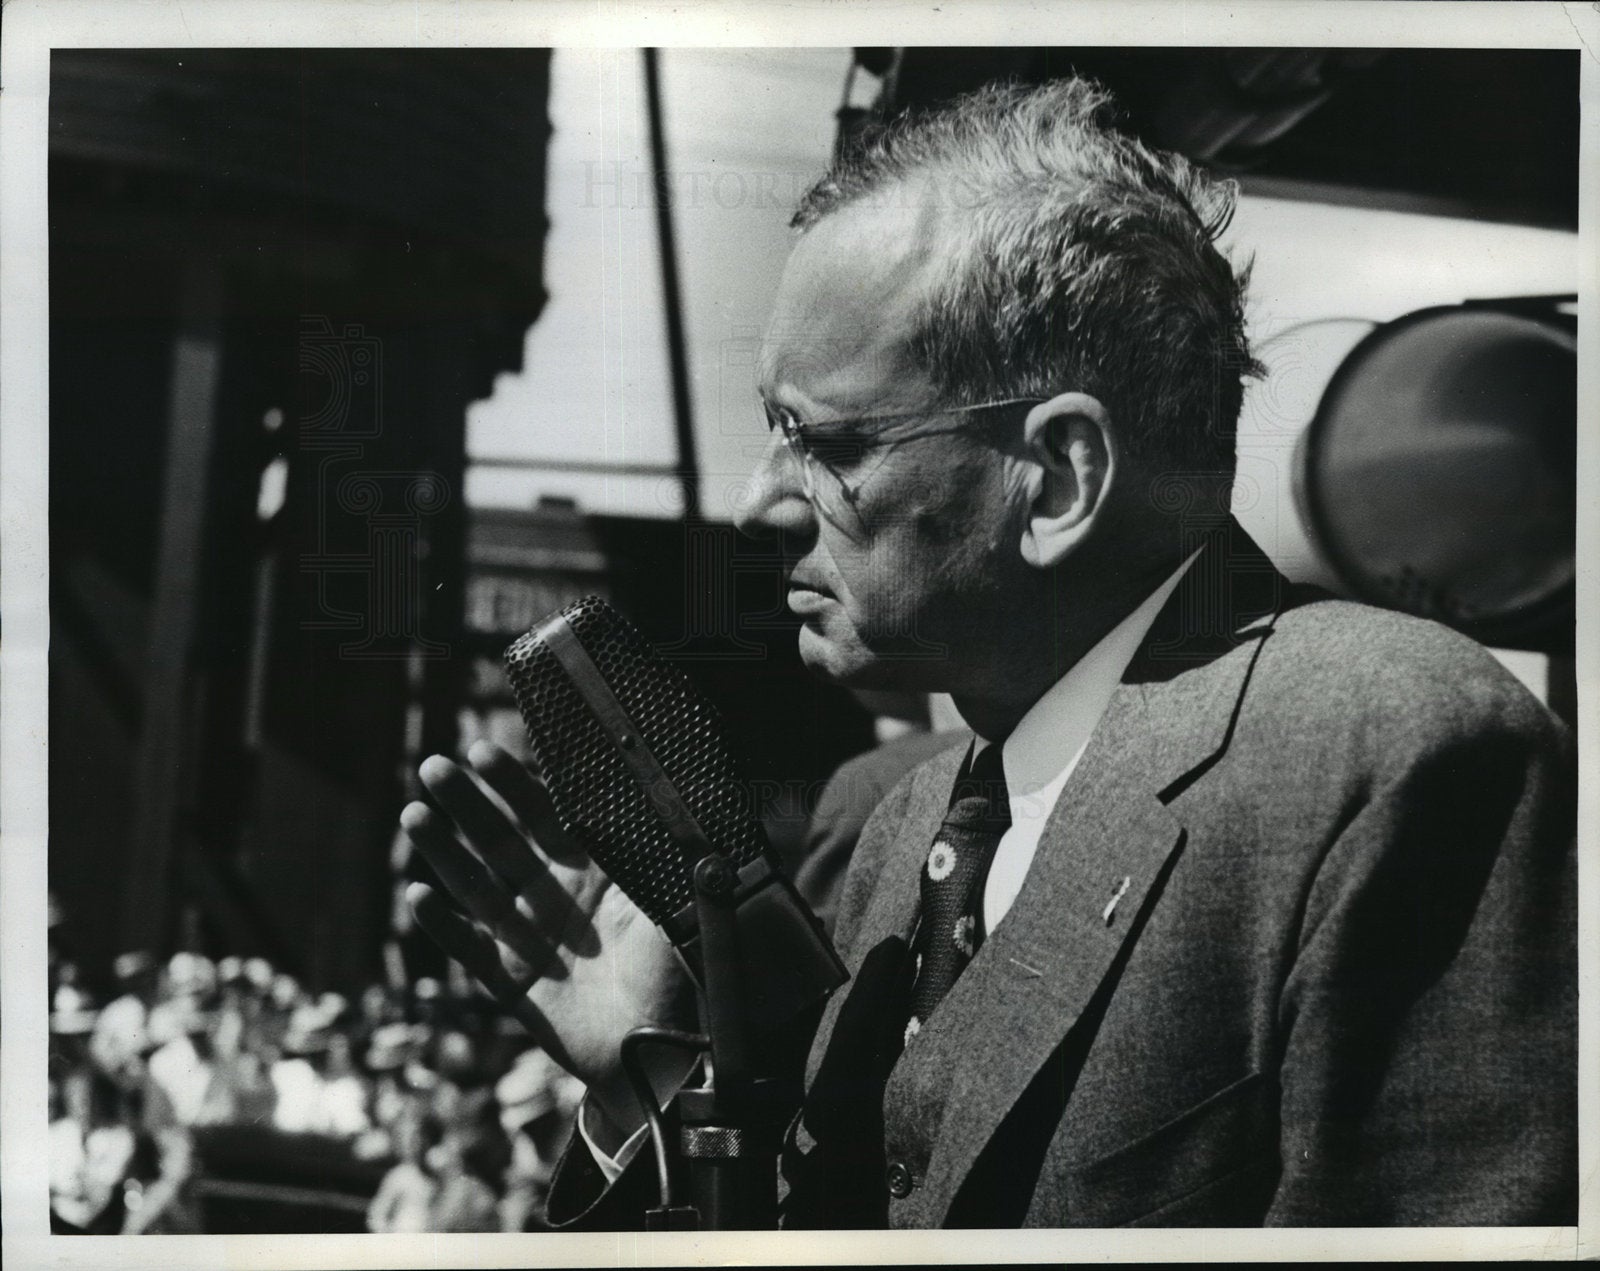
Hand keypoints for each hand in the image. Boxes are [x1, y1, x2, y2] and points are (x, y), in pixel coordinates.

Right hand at [401, 740, 695, 1147]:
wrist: (670, 1050)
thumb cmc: (682, 970)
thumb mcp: (671, 897)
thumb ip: (646, 847)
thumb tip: (640, 782)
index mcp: (597, 871)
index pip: (548, 815)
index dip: (515, 784)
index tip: (484, 751)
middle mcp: (557, 898)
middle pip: (503, 841)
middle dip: (469, 805)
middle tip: (435, 769)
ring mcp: (530, 938)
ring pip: (477, 886)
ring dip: (444, 852)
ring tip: (414, 815)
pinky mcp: (511, 982)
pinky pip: (470, 948)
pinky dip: (443, 924)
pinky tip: (418, 894)